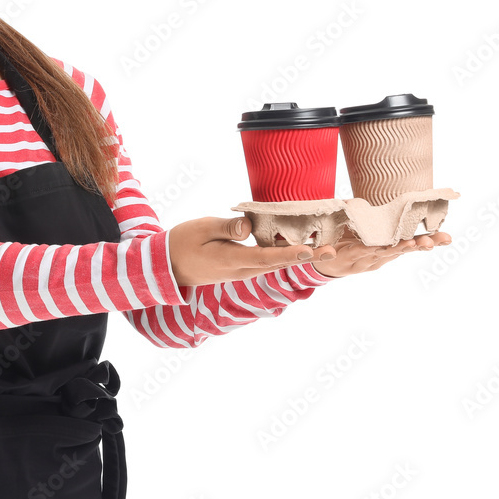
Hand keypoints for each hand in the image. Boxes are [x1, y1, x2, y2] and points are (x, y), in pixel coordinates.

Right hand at [168, 216, 336, 285]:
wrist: (166, 267)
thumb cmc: (182, 242)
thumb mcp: (201, 227)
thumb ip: (226, 227)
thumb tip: (248, 225)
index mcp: (230, 259)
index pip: (266, 257)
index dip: (290, 254)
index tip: (311, 251)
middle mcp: (240, 271)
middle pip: (277, 264)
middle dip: (305, 258)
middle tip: (332, 250)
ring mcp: (240, 273)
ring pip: (273, 265)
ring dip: (296, 258)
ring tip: (321, 249)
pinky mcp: (239, 270)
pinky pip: (264, 264)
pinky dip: (282, 257)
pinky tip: (295, 249)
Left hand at [314, 229, 452, 277]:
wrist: (326, 260)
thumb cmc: (350, 241)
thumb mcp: (367, 227)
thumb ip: (381, 217)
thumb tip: (399, 199)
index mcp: (389, 247)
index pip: (413, 242)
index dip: (430, 241)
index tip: (448, 239)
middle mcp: (382, 255)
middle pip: (404, 249)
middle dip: (421, 245)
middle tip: (436, 241)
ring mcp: (367, 258)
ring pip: (384, 253)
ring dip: (398, 249)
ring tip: (412, 244)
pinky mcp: (349, 258)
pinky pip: (358, 252)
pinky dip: (366, 249)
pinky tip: (372, 247)